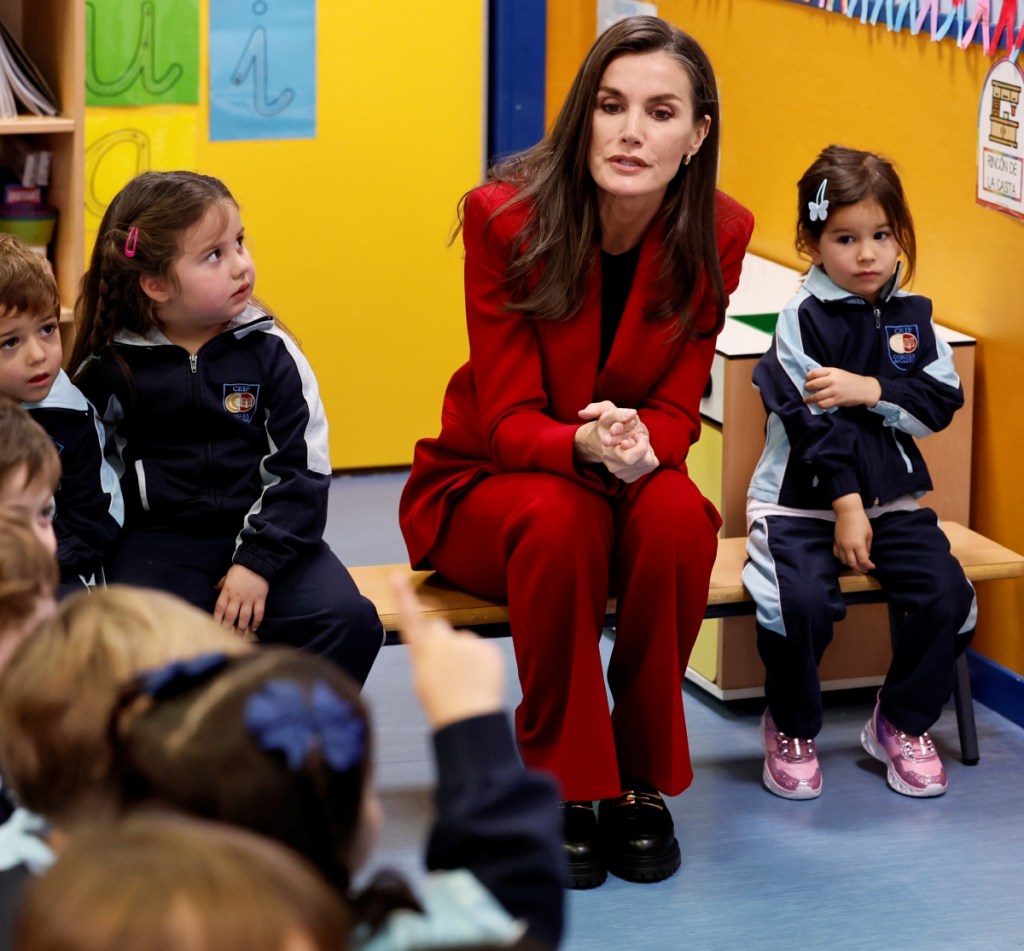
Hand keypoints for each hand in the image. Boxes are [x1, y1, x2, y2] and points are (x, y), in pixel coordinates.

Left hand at [214, 564, 269, 635]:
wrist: (257, 563)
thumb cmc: (240, 569)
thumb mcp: (226, 576)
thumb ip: (221, 584)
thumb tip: (214, 589)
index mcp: (227, 592)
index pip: (219, 609)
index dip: (217, 619)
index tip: (215, 628)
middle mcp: (237, 598)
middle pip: (231, 616)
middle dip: (227, 627)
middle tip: (226, 636)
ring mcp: (249, 599)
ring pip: (244, 617)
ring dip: (241, 628)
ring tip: (239, 635)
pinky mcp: (260, 599)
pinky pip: (259, 613)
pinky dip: (257, 621)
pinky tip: (254, 628)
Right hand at [391, 572, 504, 729]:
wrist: (468, 719)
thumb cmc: (442, 705)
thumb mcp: (423, 680)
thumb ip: (426, 656)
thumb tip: (435, 648)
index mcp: (422, 651)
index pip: (410, 618)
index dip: (402, 596)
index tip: (397, 576)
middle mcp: (443, 641)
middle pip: (440, 628)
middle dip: (443, 640)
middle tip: (448, 668)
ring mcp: (468, 642)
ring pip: (465, 642)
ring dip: (466, 656)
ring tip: (465, 682)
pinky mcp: (488, 648)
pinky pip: (484, 651)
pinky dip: (484, 664)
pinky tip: (480, 681)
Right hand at [575, 401, 658, 482]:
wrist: (597, 440)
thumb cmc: (605, 424)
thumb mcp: (606, 412)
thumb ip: (618, 412)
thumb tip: (632, 414)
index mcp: (608, 452)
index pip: (630, 459)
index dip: (641, 446)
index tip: (636, 434)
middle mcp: (613, 465)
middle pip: (644, 462)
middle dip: (646, 446)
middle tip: (638, 436)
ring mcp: (621, 473)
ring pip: (648, 464)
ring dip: (648, 450)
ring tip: (636, 442)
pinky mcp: (628, 477)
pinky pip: (649, 467)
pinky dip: (648, 457)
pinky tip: (638, 451)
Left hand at [804, 367, 880, 408]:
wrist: (865, 388)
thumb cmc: (849, 380)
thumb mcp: (838, 373)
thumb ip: (826, 375)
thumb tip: (810, 379)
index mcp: (832, 371)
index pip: (814, 373)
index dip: (808, 377)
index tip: (806, 380)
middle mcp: (832, 380)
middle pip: (813, 384)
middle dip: (807, 388)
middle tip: (806, 390)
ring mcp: (835, 391)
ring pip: (816, 396)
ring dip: (810, 399)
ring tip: (807, 400)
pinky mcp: (837, 400)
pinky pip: (823, 404)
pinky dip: (819, 405)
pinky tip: (818, 404)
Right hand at [832, 494, 874, 572]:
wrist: (847, 512)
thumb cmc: (861, 521)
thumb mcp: (869, 534)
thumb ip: (868, 547)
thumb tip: (866, 557)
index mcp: (858, 544)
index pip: (863, 560)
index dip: (868, 565)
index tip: (872, 567)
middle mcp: (848, 547)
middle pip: (852, 564)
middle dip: (859, 568)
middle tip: (864, 570)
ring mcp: (840, 545)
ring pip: (843, 561)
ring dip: (850, 565)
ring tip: (856, 565)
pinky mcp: (835, 542)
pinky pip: (837, 555)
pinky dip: (842, 559)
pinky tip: (846, 558)